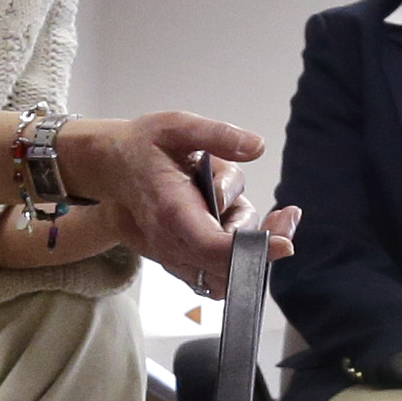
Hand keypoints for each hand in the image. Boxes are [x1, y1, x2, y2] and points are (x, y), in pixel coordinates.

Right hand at [59, 112, 265, 282]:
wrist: (112, 167)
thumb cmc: (144, 145)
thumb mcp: (177, 125)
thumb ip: (217, 136)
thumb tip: (257, 147)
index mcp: (171, 209)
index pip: (213, 244)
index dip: (251, 249)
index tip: (285, 243)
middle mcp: (171, 241)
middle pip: (227, 263)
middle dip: (264, 241)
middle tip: (288, 216)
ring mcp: (174, 256)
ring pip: (227, 270)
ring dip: (247, 239)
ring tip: (231, 197)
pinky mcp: (181, 261)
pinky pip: (217, 275)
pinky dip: (238, 253)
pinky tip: (241, 222)